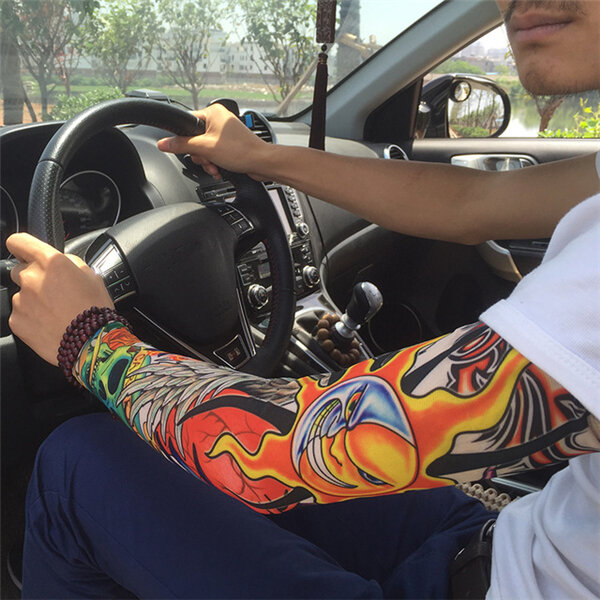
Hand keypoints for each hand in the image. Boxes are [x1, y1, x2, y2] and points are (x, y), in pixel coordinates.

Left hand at [6, 233, 113, 364]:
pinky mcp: (16, 321)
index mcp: (51, 262)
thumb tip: (61, 261)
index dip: (23, 247)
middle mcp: (31, 278)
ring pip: (22, 294)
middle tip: (53, 291)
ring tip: (56, 313)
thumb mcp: (92, 275)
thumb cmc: (95, 309)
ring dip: (34, 300)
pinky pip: (20, 314)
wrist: (91, 342)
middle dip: (33, 277)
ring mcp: (21, 300)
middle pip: (20, 270)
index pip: (19, 242)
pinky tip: (50, 324)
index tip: (26, 252)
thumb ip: (70, 262)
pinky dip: (32, 318)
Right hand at [157, 103, 270, 180]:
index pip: (187, 123)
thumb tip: (164, 143)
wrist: (261, 163)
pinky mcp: (229, 145)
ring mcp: (224, 133)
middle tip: (207, 159)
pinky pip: (214, 154)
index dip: (185, 139)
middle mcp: (218, 120)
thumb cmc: (241, 151)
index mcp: (212, 112)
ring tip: (215, 166)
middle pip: (195, 139)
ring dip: (207, 162)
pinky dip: (214, 163)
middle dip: (200, 155)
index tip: (187, 149)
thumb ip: (182, 145)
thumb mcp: (205, 148)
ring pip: (204, 149)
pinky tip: (219, 169)